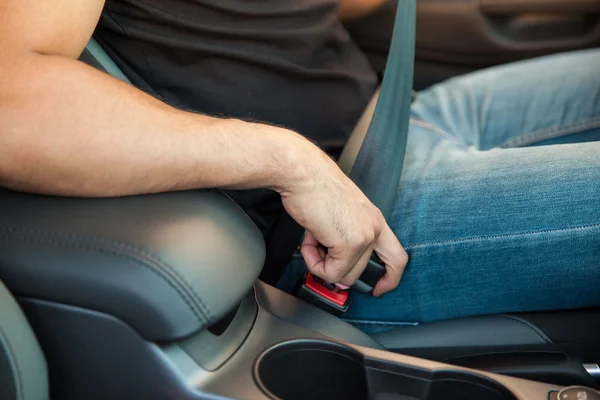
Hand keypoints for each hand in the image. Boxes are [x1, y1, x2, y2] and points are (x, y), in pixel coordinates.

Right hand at [280, 148, 407, 295]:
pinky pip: (330, 272)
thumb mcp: (341, 212)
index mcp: (374, 219)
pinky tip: (308, 240)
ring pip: (344, 275)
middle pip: (361, 272)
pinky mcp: (349, 244)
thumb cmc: (315, 186)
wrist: (303, 173)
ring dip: (321, 263)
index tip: (377, 288)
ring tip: (312, 239)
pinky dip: (313, 262)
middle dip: (336, 269)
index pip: (397, 257)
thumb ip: (344, 237)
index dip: (390, 278)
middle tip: (319, 256)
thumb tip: (335, 265)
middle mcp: (374, 228)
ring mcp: (364, 237)